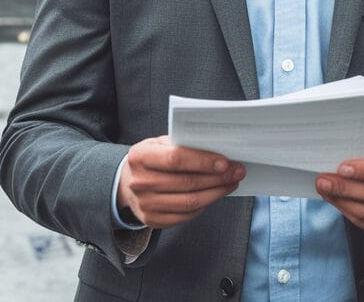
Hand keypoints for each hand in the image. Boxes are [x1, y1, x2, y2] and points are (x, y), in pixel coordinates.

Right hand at [116, 136, 244, 228]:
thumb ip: (182, 144)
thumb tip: (218, 149)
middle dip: (218, 178)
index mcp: (140, 156)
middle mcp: (140, 182)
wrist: (126, 182)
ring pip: (190, 202)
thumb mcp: (159, 144)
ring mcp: (145, 204)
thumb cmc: (151, 159)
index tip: (226, 162)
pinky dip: (204, 205)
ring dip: (216, 193)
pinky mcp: (152, 220)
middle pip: (187, 182)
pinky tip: (214, 195)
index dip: (203, 161)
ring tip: (231, 183)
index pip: (176, 159)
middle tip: (237, 172)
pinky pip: (185, 215)